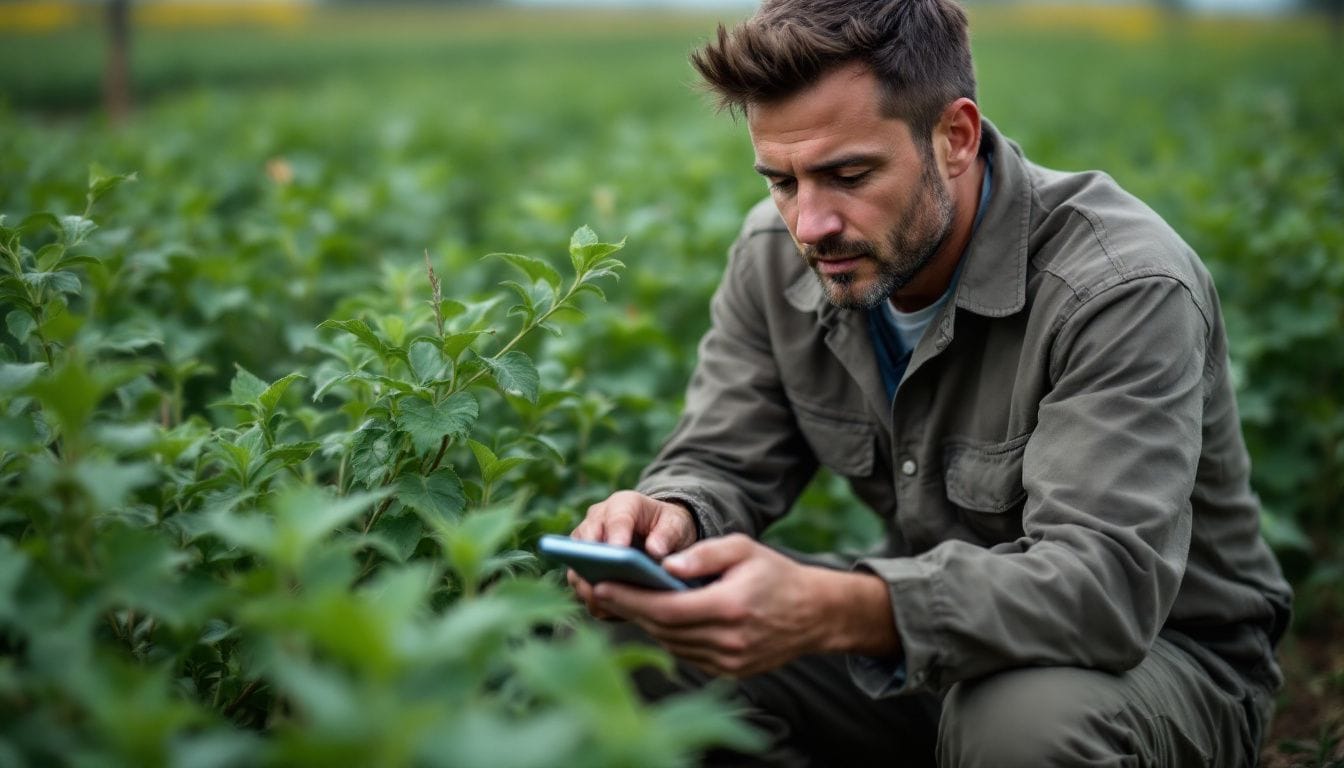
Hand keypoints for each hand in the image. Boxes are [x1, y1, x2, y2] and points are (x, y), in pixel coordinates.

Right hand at [567, 490, 696, 618]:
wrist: (660, 535)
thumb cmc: (668, 527)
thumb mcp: (676, 525)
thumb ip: (668, 534)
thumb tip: (655, 551)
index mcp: (622, 505)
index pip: (616, 518)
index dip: (616, 534)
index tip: (618, 550)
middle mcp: (596, 522)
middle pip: (585, 541)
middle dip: (593, 562)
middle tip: (604, 582)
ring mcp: (586, 546)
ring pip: (577, 566)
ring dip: (589, 585)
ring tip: (607, 602)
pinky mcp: (584, 569)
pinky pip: (583, 587)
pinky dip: (595, 600)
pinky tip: (613, 611)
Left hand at [591, 534, 896, 676]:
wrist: (815, 614)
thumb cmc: (775, 573)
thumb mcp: (743, 548)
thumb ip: (703, 553)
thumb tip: (662, 562)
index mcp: (729, 607)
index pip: (666, 607)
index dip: (630, 598)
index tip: (602, 585)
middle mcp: (728, 640)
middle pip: (664, 628)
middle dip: (630, 608)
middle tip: (599, 589)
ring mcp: (729, 661)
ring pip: (672, 643)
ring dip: (646, 623)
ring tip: (621, 601)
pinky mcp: (731, 672)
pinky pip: (687, 654)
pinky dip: (669, 636)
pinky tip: (655, 617)